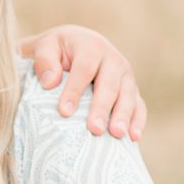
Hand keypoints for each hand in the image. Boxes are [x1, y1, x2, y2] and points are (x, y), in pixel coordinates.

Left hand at [20, 24, 146, 140]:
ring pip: (128, 95)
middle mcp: (113, 59)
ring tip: (117, 134)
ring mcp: (126, 75)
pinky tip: (133, 137)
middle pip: (110, 84)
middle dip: (102, 107)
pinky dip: (138, 120)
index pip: (84, 69)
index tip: (64, 112)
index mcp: (91, 46)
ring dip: (123, 116)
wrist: (75, 46)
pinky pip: (139, 105)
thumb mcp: (45, 47)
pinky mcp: (132, 90)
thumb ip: (44, 60)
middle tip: (94, 129)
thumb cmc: (57, 51)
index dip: (74, 90)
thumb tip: (50, 82)